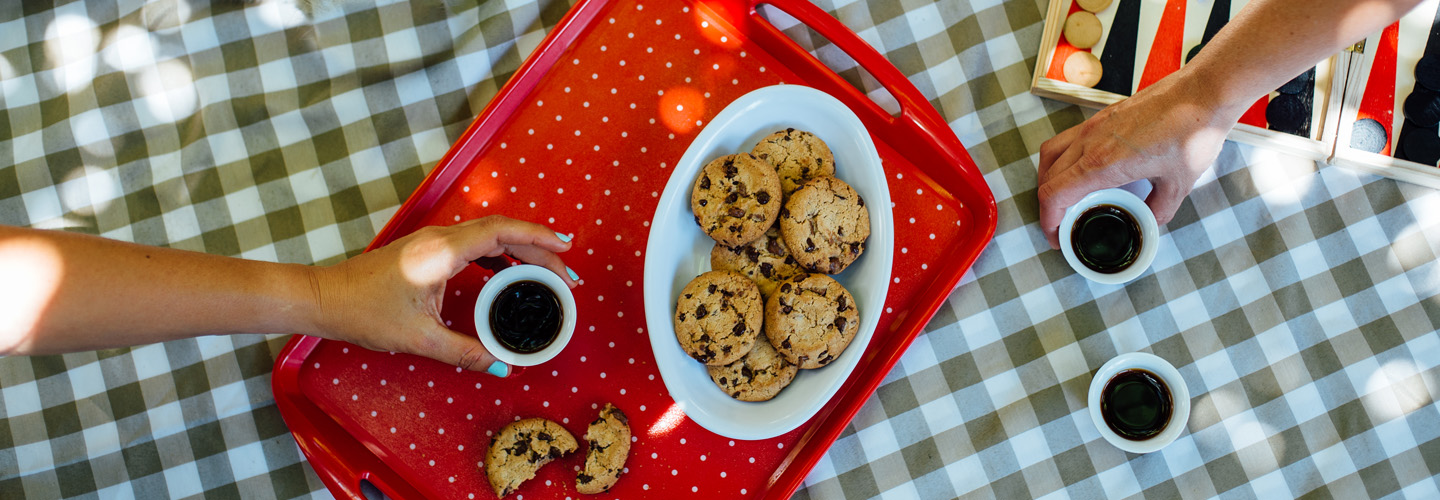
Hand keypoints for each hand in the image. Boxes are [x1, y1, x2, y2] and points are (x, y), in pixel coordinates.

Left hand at [310, 216, 576, 375]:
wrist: (326, 298)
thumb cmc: (364, 311)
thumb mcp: (419, 337)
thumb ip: (465, 351)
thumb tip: (502, 366)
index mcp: (443, 251)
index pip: (502, 232)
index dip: (539, 238)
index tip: (566, 250)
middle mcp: (442, 238)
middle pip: (503, 232)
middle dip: (540, 248)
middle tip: (567, 274)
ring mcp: (434, 241)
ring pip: (490, 236)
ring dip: (522, 250)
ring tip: (548, 272)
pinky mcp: (429, 249)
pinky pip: (476, 244)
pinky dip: (501, 254)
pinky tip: (512, 272)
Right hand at [1037, 75, 1242, 248]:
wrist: (1203, 92)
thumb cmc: (1191, 131)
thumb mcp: (1178, 185)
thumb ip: (1158, 209)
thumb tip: (1148, 220)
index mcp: (1102, 163)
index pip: (1054, 195)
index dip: (1048, 222)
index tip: (1055, 237)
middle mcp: (1089, 142)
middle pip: (1047, 178)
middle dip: (1048, 207)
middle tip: (1061, 225)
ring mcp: (1092, 125)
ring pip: (1051, 156)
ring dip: (1050, 180)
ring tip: (1064, 198)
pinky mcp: (1101, 117)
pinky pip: (1067, 140)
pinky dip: (1063, 161)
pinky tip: (1082, 171)